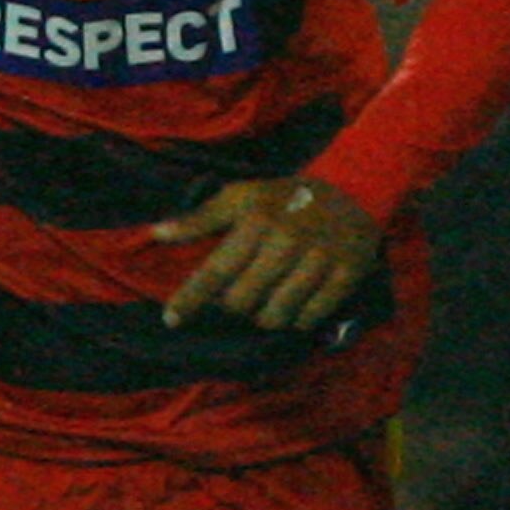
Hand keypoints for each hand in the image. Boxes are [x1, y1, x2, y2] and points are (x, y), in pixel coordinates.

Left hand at [152, 175, 380, 332]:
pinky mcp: (346, 273)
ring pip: (275, 315)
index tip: (170, 320)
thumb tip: (156, 233)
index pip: (215, 271)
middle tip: (239, 298)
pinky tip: (295, 304)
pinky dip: (296, 319)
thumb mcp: (242, 196)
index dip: (190, 299)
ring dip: (264, 316)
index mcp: (256, 221)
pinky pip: (309, 318)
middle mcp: (286, 241)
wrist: (353, 189)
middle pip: (242, 302)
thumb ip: (200, 218)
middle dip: (233, 307)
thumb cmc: (285, 197)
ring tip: (266, 302)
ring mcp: (319, 259)